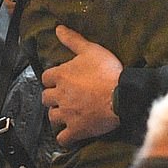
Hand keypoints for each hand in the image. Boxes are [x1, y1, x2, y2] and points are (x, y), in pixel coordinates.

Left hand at [42, 25, 122, 146]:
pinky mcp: (76, 130)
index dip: (53, 78)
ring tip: (67, 113)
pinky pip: (63, 138)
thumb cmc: (107, 70)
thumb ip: (73, 40)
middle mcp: (60, 95)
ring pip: (52, 117)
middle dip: (53, 97)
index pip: (46, 77)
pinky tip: (71, 133)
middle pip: (46, 98)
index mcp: (61, 76)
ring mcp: (66, 114)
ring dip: (58, 115)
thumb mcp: (91, 50)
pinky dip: (65, 137)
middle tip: (64, 96)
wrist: (122, 94)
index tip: (61, 79)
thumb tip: (58, 28)